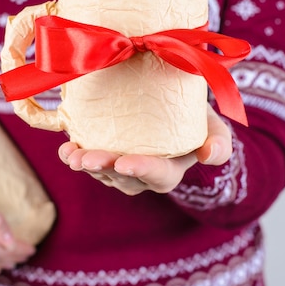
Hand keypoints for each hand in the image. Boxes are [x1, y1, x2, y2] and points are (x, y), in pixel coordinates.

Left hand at [58, 104, 231, 195]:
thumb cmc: (195, 119)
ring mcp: (120, 171)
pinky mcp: (103, 158)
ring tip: (70, 154)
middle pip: (122, 177)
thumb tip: (210, 155)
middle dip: (103, 168)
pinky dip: (73, 155)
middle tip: (86, 159)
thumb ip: (219, 142)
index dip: (141, 170)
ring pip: (100, 172)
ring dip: (84, 163)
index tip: (124, 163)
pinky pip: (87, 162)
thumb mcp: (214, 126)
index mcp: (171, 171)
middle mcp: (143, 177)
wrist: (172, 109)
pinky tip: (65, 148)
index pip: (158, 175)